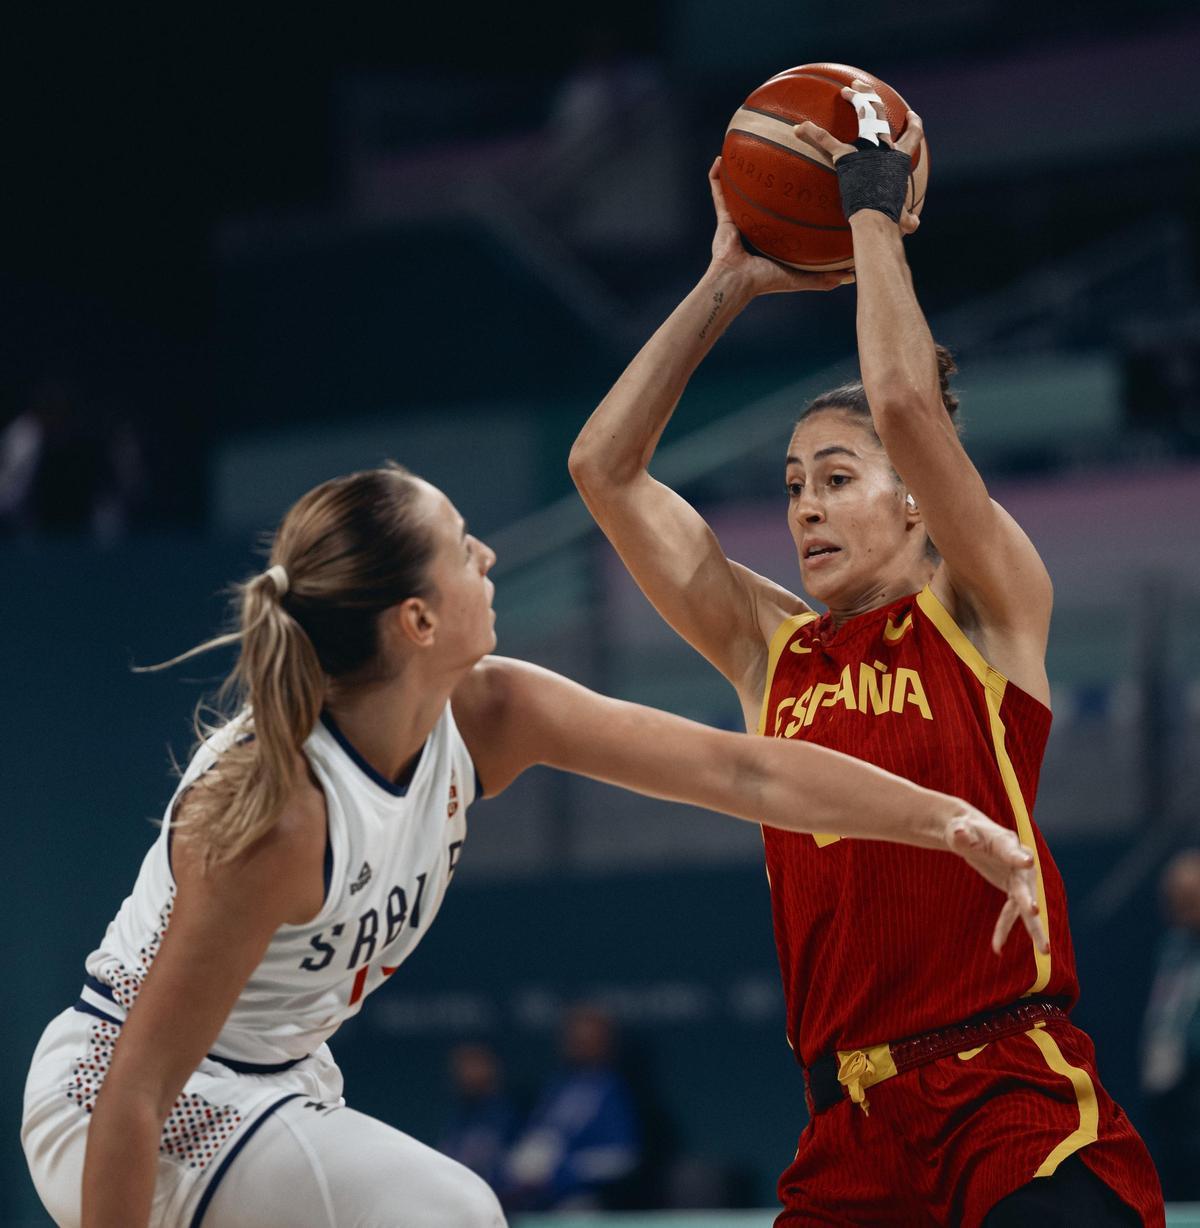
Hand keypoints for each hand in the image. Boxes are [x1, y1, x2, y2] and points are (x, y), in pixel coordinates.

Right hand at [707, 157, 854, 294]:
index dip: (795, 197)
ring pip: (740, 188)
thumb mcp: (801, 277)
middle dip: (770, 177)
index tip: (809, 179)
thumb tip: (853, 275)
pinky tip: (720, 159)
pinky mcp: (723, 216)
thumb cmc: (766, 281)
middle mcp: (755, 224)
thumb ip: (825, 277)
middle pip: (765, 195)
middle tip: (784, 154)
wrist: (737, 282)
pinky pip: (717, 191)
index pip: (785, 213)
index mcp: (772, 236)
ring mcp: (737, 218)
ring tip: (749, 149)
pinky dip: (716, 176)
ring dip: (741, 170)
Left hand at [791, 80, 922, 235]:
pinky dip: (811, 134)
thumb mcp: (902, 218)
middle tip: (861, 88)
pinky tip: (798, 127)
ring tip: (845, 90)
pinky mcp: (846, 156)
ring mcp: (866, 148)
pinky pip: (826, 142)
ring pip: (863, 113)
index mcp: (899, 161)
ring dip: (855, 98)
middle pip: (881, 114)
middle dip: (871, 96)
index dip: (914, 126)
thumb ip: (907, 219)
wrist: (876, 218)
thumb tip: (914, 225)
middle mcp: (885, 148)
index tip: (911, 116)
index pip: (912, 137)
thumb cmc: (890, 220)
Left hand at [943, 806, 1050, 955]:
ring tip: (1044, 950)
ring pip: (1027, 904)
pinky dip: (1004, 928)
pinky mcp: (1014, 888)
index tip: (1027, 862)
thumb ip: (960, 834)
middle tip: (1034, 911)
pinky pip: (1012, 911)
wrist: (971, 834)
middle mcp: (1019, 861)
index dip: (1018, 857)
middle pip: (1025, 883)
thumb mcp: (958, 830)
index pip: (1011, 850)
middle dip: (1029, 898)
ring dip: (1034, 927)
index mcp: (1004, 842)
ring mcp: (1019, 877)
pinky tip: (997, 947)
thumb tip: (959, 833)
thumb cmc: (964, 830)